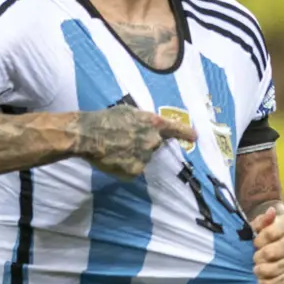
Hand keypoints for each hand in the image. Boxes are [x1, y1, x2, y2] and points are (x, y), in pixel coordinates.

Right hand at [76, 105, 196, 179]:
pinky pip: (132, 170)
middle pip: (154, 145)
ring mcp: (144, 158)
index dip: (186, 133)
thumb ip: (142, 120)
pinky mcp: (134, 171)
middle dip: (143, 143)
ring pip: (142, 158)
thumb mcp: (127, 111)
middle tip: (125, 140)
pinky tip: (113, 159)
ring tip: (115, 149)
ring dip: (132, 155)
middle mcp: (152, 141)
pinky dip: (125, 167)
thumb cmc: (104, 119)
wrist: (87, 135)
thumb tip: (147, 126)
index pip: (175, 129)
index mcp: (153, 124)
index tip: (195, 137)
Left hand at [252, 205, 283, 283]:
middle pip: (273, 252)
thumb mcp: (256, 225)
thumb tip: (271, 211)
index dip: (259, 239)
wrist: (267, 248)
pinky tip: (262, 283)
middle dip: (259, 257)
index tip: (254, 243)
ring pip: (278, 269)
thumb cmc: (259, 234)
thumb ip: (262, 220)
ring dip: (264, 272)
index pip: (271, 232)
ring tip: (256, 271)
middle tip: (254, 259)